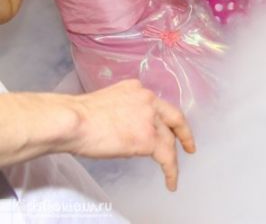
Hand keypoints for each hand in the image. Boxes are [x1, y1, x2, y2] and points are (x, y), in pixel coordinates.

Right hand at [67, 80, 194, 191]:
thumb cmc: (76, 117)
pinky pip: (166, 157)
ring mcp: (150, 119)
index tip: (166, 126)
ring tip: (173, 172)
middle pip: (173, 117)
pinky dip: (171, 170)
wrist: (73, 121)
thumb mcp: (105, 104)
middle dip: (183, 132)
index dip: (163, 118)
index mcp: (136, 89)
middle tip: (189, 145)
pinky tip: (170, 180)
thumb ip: (122, 111)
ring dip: (173, 157)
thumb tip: (125, 128)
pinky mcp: (149, 138)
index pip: (156, 105)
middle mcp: (148, 100)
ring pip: (169, 140)